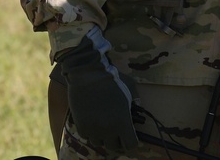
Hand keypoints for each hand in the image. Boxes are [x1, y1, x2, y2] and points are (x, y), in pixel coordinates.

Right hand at [55, 29, 138, 150]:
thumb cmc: (111, 79)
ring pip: (99, 142)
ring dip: (102, 136)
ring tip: (102, 124)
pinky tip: (92, 121)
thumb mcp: (129, 88)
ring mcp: (94, 129)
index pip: (131, 145)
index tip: (129, 135)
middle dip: (116, 139)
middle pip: (114, 146)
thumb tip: (138, 109)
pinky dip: (90, 131)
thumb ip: (135, 101)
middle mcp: (108, 130)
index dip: (131, 141)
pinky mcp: (81, 125)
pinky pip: (87, 136)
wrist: (87, 73)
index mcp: (123, 122)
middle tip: (116, 130)